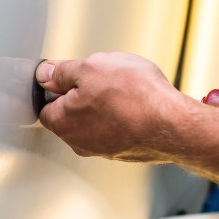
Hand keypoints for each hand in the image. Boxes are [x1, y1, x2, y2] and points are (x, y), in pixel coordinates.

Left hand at [35, 52, 191, 160]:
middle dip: (83, 95)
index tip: (70, 74)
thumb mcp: (90, 68)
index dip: (57, 86)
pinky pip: (117, 128)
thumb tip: (47, 73)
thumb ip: (62, 71)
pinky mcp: (126, 151)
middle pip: (71, 113)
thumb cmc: (134, 97)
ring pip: (96, 120)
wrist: (173, 124)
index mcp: (62, 122)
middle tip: (103, 79)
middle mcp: (79, 142)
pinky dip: (124, 116)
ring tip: (124, 90)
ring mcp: (104, 149)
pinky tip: (137, 103)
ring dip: (106, 105)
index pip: (45, 105)